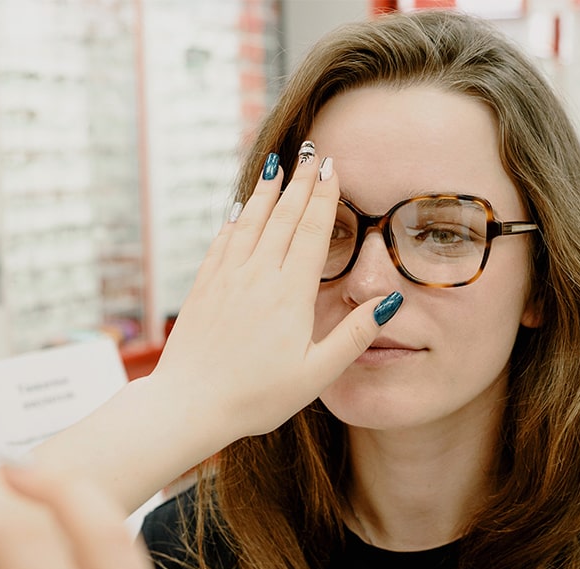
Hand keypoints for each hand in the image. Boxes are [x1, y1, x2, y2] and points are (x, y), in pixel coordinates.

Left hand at [20, 149, 402, 512]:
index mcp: (290, 294)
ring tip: (276, 167)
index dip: (323, 198)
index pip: (310, 232)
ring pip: (249, 223)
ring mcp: (226, 279)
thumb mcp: (316, 374)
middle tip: (311, 152)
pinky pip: (221, 242)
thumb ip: (355, 335)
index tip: (332, 168)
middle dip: (299, 183)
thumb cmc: (257, 396)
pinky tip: (236, 208)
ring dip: (265, 192)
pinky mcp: (203, 288)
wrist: (189, 404)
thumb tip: (390, 300)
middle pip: (282, 218)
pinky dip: (232, 220)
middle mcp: (257, 277)